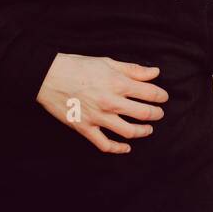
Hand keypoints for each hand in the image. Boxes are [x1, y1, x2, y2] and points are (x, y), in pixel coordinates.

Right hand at [35, 53, 167, 153]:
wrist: (48, 77)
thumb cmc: (77, 66)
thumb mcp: (107, 62)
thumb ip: (133, 69)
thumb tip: (155, 72)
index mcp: (117, 84)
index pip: (150, 93)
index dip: (161, 96)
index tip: (163, 97)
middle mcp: (111, 102)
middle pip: (143, 114)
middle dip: (156, 114)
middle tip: (159, 113)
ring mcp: (98, 118)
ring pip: (129, 131)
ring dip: (143, 132)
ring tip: (148, 129)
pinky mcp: (85, 129)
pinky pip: (105, 145)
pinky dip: (118, 149)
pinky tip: (127, 147)